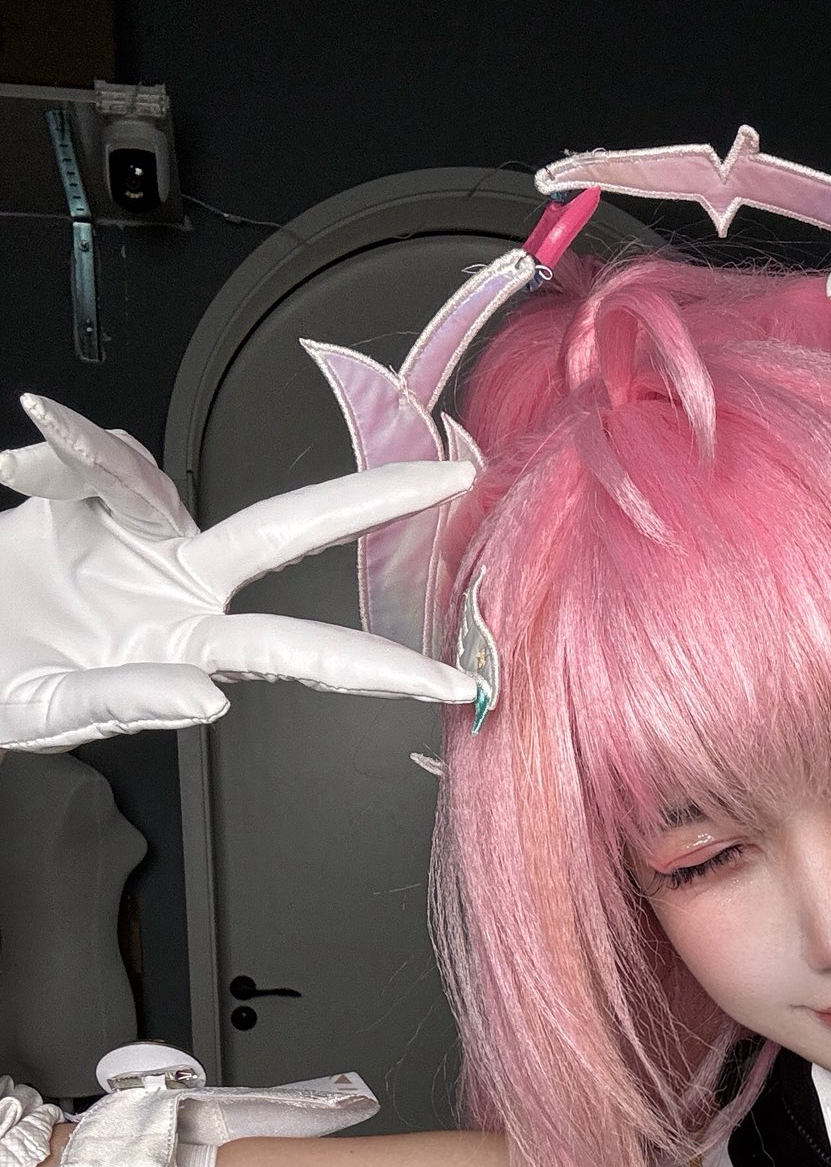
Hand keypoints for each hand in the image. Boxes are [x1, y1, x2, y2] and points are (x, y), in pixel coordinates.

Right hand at [0, 394, 477, 751]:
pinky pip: (93, 459)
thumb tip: (210, 696)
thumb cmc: (4, 691)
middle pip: (290, 531)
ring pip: (162, 476)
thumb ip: (133, 701)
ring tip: (34, 464)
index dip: (382, 668)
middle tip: (449, 480)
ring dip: (100, 465)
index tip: (451, 685)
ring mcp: (140, 539)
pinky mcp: (86, 498)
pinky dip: (55, 455)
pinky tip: (15, 467)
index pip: (307, 653)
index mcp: (194, 649)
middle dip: (372, 499)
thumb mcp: (60, 711)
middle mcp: (184, 588)